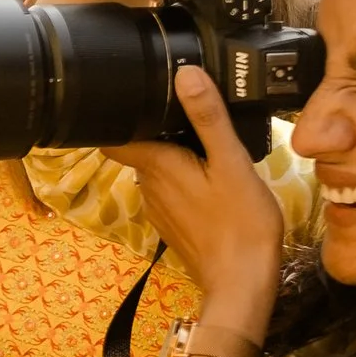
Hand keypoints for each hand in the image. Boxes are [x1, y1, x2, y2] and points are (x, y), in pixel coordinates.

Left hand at [102, 66, 285, 319]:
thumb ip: (208, 118)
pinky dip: (182, 176)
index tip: (130, 92)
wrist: (242, 283)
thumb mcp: (231, 163)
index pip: (113, 134)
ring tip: (200, 134)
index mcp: (155, 164)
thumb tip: (184, 73)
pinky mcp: (173, 223)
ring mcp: (158, 207)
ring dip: (170, 152)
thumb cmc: (240, 222)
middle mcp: (148, 184)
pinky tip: (207, 173)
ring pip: (156, 168)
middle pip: (139, 146)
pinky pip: (170, 189)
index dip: (117, 112)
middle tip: (183, 105)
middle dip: (155, 127)